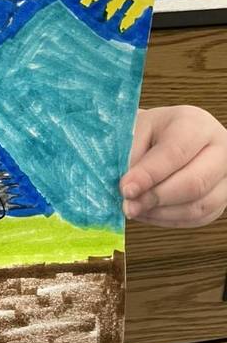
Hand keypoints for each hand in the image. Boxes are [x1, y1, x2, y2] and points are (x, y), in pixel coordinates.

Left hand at [120, 105, 226, 226]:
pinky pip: (199, 217)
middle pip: (194, 183)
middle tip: (128, 206)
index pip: (175, 153)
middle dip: (156, 198)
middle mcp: (220, 148)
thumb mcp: (137, 130)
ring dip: (162, 213)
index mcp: (195, 123)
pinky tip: (148, 212)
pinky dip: (170, 219)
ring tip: (134, 209)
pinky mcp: (222, 197)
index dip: (149, 175)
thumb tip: (129, 190)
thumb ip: (132, 155)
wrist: (168, 133)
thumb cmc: (150, 131)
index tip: (125, 189)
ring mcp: (226, 175)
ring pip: (199, 206)